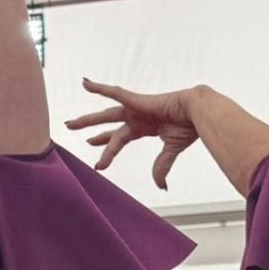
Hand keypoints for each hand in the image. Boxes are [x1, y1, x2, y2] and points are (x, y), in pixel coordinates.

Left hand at [66, 80, 203, 189]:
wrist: (199, 113)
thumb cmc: (190, 127)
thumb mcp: (171, 149)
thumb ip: (162, 165)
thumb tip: (160, 185)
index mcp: (143, 127)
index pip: (119, 139)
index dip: (108, 152)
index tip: (98, 165)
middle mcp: (136, 117)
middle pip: (107, 123)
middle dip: (90, 128)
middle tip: (71, 128)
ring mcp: (135, 108)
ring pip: (105, 114)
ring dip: (87, 119)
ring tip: (69, 123)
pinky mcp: (136, 100)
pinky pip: (114, 92)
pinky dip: (99, 88)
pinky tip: (84, 83)